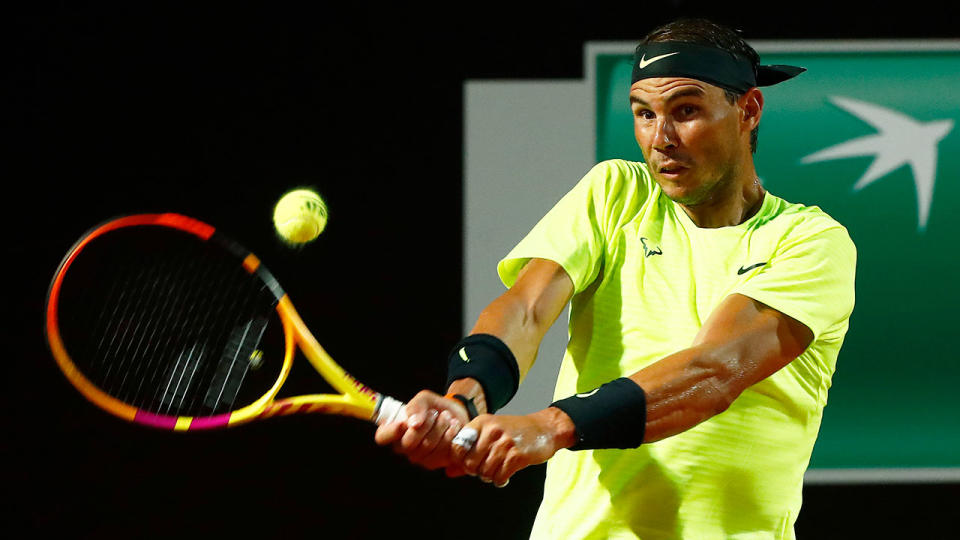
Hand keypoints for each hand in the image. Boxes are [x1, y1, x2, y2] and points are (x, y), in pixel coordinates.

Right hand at [374, 390, 470, 469]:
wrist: (456, 415)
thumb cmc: (433, 407)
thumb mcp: (424, 399)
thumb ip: (416, 406)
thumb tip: (413, 423)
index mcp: (394, 430)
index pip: (382, 437)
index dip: (391, 432)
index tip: (403, 423)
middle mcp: (403, 447)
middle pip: (408, 443)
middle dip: (425, 424)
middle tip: (434, 413)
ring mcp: (418, 457)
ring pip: (427, 446)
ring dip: (440, 427)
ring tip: (446, 417)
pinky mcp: (435, 462)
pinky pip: (441, 452)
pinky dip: (450, 435)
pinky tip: (452, 426)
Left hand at [449, 407, 574, 486]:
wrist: (545, 428)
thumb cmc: (514, 432)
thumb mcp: (490, 434)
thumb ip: (469, 452)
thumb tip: (449, 472)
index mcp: (482, 422)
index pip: (458, 446)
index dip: (459, 460)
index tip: (468, 463)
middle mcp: (492, 431)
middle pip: (470, 463)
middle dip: (475, 471)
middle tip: (485, 469)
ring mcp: (505, 443)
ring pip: (484, 472)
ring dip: (489, 476)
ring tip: (497, 470)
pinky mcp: (518, 455)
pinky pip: (500, 476)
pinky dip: (501, 480)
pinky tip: (505, 475)